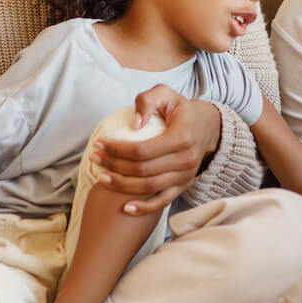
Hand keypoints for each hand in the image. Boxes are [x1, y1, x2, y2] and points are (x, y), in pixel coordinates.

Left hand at [90, 85, 220, 215]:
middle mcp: (186, 160)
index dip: (117, 149)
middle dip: (114, 165)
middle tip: (94, 158)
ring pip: (149, 187)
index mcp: (182, 137)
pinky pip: (162, 201)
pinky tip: (125, 208)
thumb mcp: (165, 94)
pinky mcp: (184, 185)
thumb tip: (134, 124)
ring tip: (101, 177)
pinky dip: (144, 208)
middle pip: (143, 170)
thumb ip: (147, 101)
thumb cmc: (180, 109)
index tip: (99, 143)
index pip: (143, 150)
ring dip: (122, 185)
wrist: (206, 126)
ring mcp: (186, 175)